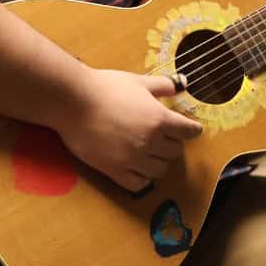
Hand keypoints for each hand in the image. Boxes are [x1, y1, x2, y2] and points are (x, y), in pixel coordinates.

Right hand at [55, 69, 202, 191]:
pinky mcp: (115, 171)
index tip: (191, 130)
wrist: (73, 102)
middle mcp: (150, 142)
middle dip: (171, 143)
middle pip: (175, 152)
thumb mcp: (138, 81)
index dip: (191, 129)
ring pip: (159, 170)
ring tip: (148, 152)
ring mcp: (133, 159)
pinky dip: (142, 178)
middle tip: (162, 136)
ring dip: (157, 161)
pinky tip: (137, 168)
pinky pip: (140, 184)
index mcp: (159, 119)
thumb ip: (162, 85)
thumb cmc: (107, 87)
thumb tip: (182, 83)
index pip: (188, 132)